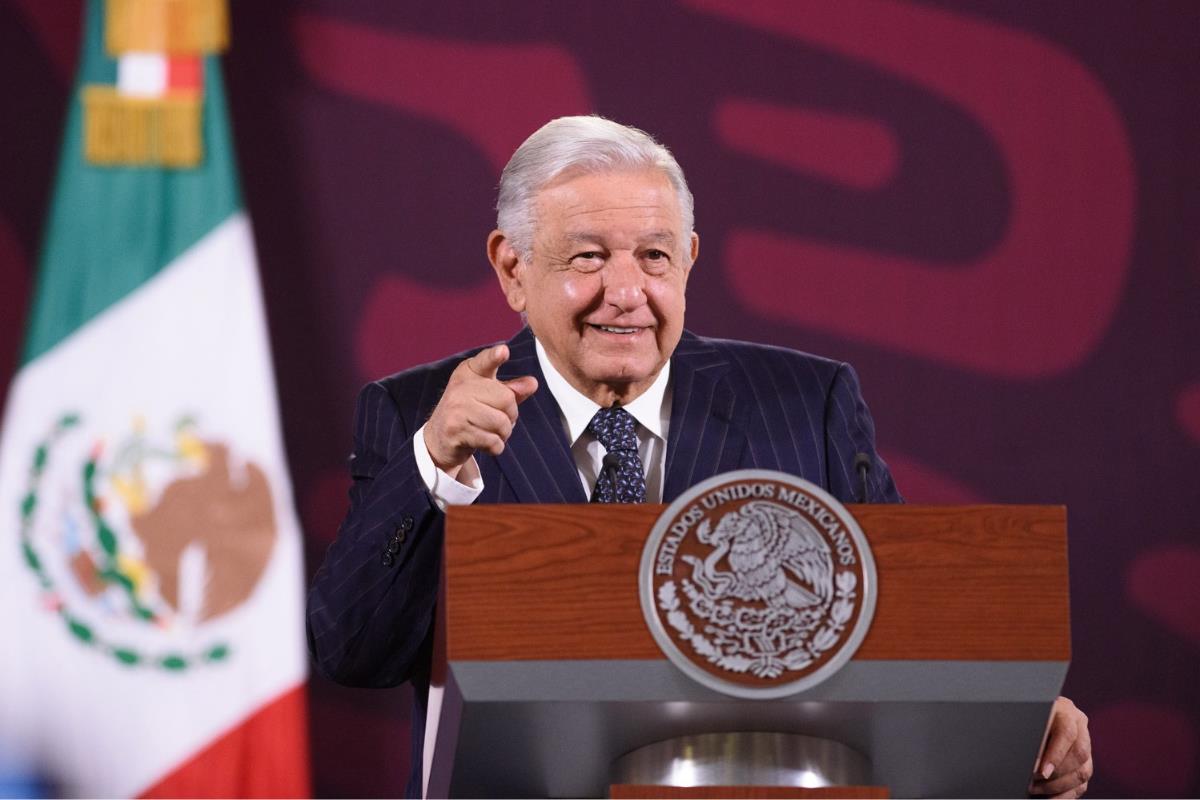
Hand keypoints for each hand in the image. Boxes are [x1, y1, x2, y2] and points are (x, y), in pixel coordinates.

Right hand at [423, 344, 537, 476]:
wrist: (439, 439)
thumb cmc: (470, 413)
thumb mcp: (489, 397)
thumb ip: (511, 390)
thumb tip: (533, 383)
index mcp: (469, 372)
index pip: (485, 362)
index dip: (495, 356)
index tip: (504, 351)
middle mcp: (460, 387)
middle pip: (508, 399)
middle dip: (510, 416)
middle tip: (497, 421)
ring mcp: (456, 408)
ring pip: (501, 423)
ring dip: (503, 434)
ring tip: (490, 433)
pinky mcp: (455, 430)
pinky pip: (492, 441)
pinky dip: (495, 447)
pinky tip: (483, 443)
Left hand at [1029, 696, 1091, 797]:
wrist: (1026, 712)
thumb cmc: (1019, 714)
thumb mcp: (1023, 716)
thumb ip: (1027, 732)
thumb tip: (1027, 760)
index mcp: (1065, 709)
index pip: (1067, 733)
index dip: (1055, 755)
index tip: (1039, 772)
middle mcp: (1080, 726)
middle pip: (1078, 755)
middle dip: (1054, 774)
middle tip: (1030, 783)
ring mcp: (1086, 746)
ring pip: (1082, 772)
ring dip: (1056, 786)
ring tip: (1033, 790)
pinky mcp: (1084, 764)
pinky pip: (1080, 785)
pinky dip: (1064, 796)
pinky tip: (1048, 799)